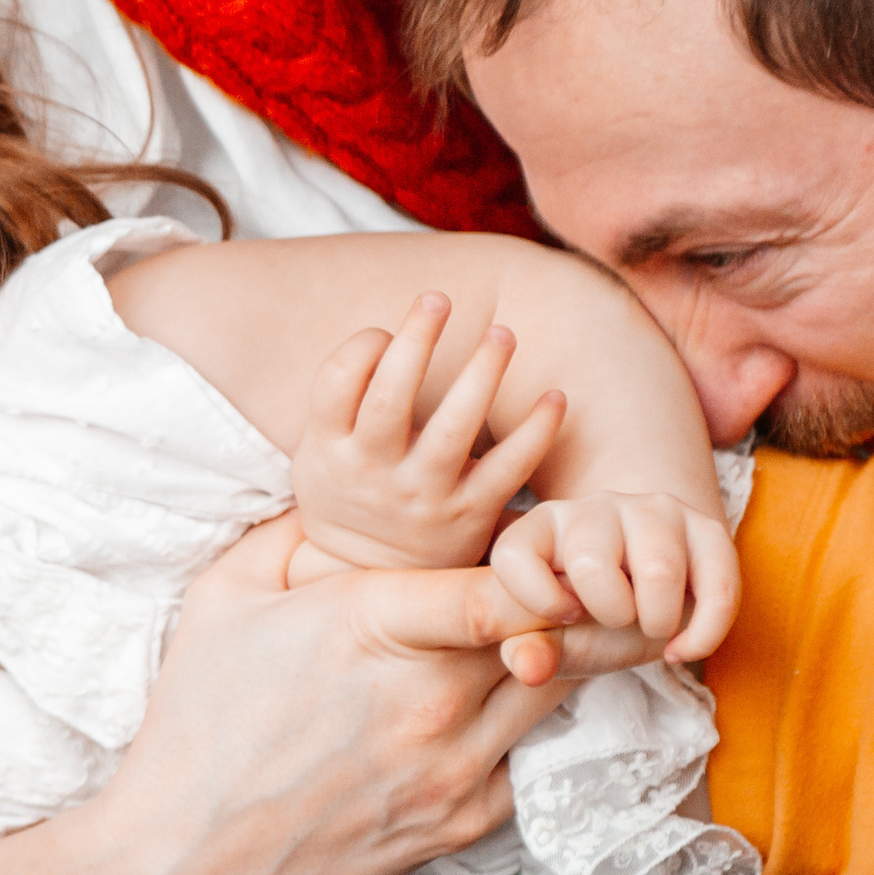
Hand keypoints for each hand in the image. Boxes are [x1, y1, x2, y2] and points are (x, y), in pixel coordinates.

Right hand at [100, 514, 574, 874]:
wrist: (190, 858)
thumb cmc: (199, 722)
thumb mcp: (223, 596)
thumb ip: (290, 531)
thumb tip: (339, 496)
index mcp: (374, 629)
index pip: (503, 588)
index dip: (536, 560)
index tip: (536, 544)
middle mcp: (430, 701)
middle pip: (549, 632)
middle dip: (549, 594)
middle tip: (540, 571)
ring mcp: (455, 767)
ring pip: (552, 690)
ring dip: (546, 654)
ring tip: (514, 632)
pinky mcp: (464, 820)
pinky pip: (527, 752)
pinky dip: (517, 721)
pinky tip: (477, 703)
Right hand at [290, 294, 567, 570]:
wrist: (369, 576)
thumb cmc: (349, 488)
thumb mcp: (317, 450)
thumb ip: (344, 397)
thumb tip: (390, 328)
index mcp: (328, 448)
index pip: (338, 381)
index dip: (365, 346)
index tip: (387, 331)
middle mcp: (373, 472)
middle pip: (392, 397)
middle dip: (417, 340)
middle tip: (438, 298)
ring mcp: (423, 496)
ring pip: (454, 428)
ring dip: (481, 375)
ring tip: (504, 333)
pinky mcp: (469, 516)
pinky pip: (509, 468)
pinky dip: (536, 432)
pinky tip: (556, 396)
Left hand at [488, 492, 738, 684]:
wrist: (650, 601)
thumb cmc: (591, 621)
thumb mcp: (556, 641)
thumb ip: (532, 652)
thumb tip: (528, 668)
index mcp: (539, 530)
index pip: (514, 555)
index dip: (539, 602)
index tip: (566, 617)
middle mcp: (592, 509)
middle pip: (592, 564)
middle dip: (608, 614)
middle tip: (616, 622)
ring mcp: (650, 511)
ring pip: (659, 568)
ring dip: (657, 620)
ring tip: (650, 627)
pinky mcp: (705, 527)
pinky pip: (717, 583)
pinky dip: (704, 633)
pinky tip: (682, 648)